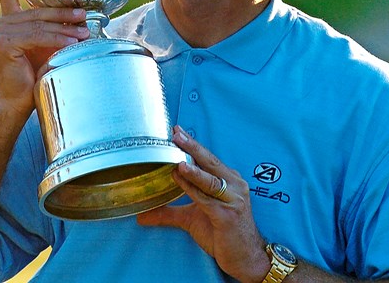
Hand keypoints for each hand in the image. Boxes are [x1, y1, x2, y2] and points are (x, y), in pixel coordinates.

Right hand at [0, 0, 89, 114]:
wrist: (19, 100)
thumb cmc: (35, 73)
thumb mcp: (47, 45)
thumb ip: (54, 28)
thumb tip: (84, 16)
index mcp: (10, 19)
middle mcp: (2, 22)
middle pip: (38, 10)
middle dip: (65, 12)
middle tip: (87, 13)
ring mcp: (1, 31)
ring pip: (40, 24)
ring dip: (66, 28)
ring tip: (86, 30)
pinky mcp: (5, 42)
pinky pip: (37, 36)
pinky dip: (57, 40)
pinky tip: (71, 44)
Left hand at [137, 126, 270, 282]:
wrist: (246, 257)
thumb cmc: (223, 234)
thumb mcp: (193, 219)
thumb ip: (169, 213)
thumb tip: (142, 215)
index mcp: (229, 181)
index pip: (208, 159)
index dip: (192, 145)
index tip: (176, 131)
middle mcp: (234, 186)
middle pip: (210, 162)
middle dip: (192, 147)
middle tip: (176, 133)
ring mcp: (233, 200)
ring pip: (210, 179)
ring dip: (193, 169)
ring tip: (178, 160)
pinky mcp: (227, 215)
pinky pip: (207, 199)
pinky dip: (192, 188)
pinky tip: (180, 179)